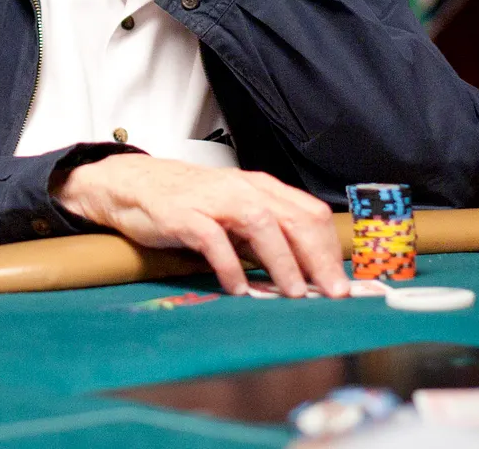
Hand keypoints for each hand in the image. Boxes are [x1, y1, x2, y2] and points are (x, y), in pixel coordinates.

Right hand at [53, 153, 347, 297]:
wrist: (136, 185)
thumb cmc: (191, 203)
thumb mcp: (236, 214)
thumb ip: (268, 238)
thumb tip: (307, 274)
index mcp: (262, 188)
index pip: (311, 213)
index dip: (330, 250)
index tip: (342, 284)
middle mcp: (244, 189)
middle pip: (295, 219)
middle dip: (318, 259)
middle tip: (331, 294)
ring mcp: (215, 200)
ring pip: (263, 225)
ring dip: (283, 262)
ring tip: (293, 294)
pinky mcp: (185, 215)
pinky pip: (214, 240)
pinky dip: (231, 266)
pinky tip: (238, 289)